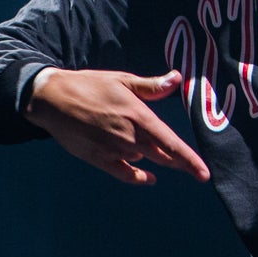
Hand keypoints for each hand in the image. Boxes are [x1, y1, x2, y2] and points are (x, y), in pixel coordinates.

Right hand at [27, 68, 209, 185]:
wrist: (53, 99)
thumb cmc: (89, 86)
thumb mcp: (122, 80)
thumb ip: (151, 86)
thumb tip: (176, 79)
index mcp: (138, 116)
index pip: (171, 143)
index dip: (189, 160)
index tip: (204, 173)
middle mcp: (129, 136)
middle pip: (162, 156)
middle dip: (180, 163)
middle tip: (195, 171)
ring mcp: (113, 150)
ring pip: (145, 160)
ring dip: (156, 159)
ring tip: (165, 157)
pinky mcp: (99, 159)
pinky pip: (124, 173)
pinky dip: (138, 177)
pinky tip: (148, 177)